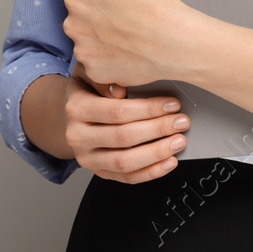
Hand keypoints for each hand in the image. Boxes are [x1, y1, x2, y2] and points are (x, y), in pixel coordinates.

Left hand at [62, 0, 195, 88]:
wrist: (176, 44)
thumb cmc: (155, 4)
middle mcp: (73, 27)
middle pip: (85, 13)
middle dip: (103, 10)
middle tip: (131, 13)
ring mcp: (84, 53)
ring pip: (91, 37)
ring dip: (105, 34)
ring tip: (132, 33)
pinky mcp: (97, 73)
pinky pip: (99, 60)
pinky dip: (111, 56)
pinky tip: (129, 50)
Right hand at [63, 61, 190, 183]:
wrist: (71, 116)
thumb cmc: (87, 90)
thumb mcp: (90, 73)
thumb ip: (105, 77)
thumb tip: (122, 90)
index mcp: (76, 108)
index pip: (117, 111)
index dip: (148, 109)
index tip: (172, 104)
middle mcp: (78, 136)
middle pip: (123, 137)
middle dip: (158, 129)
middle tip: (181, 122)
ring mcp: (88, 158)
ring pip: (125, 162)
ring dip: (157, 153)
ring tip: (179, 141)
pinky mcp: (100, 172)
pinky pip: (128, 178)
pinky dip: (151, 172)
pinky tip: (169, 161)